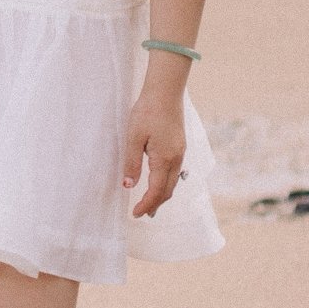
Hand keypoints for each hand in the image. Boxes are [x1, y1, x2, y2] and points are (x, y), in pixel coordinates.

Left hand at [122, 79, 188, 219]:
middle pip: (168, 191)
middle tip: (142, 214)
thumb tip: (128, 186)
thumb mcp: (133, 137)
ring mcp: (180, 153)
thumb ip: (132, 163)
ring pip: (173, 182)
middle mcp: (176, 160)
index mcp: (164, 160)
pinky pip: (175, 172)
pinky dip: (166, 183)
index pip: (156, 191)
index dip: (146, 205)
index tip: (136, 214)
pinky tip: (159, 182)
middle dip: (155, 204)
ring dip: (162, 195)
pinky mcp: (180, 146)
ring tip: (150, 203)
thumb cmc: (147, 112)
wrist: (165, 92)